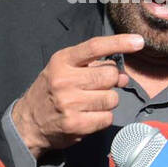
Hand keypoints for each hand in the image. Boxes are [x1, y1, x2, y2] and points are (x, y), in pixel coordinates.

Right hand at [10, 33, 143, 157]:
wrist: (28, 122)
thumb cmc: (51, 91)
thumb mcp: (65, 70)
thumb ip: (94, 67)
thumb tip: (124, 76)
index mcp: (62, 61)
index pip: (95, 46)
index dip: (119, 43)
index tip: (139, 41)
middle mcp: (64, 80)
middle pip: (109, 75)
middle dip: (111, 81)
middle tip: (99, 87)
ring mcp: (70, 104)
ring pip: (112, 98)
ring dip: (108, 101)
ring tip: (91, 103)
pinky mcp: (76, 125)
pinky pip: (107, 118)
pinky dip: (103, 117)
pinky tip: (89, 116)